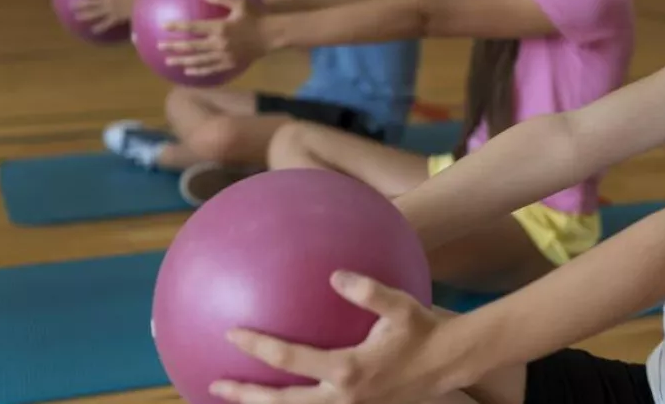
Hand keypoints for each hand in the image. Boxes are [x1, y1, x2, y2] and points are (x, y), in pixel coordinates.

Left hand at [69, 0, 140, 33]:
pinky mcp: (117, 18)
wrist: (145, 1)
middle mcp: (107, 0)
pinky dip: (100, 27)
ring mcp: (111, 10)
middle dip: (80, 4)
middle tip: (70, 5)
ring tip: (76, 17)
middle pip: (90, 2)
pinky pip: (107, 23)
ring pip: (95, 13)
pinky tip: (93, 30)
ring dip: (85, 15)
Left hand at [160, 0, 267, 76]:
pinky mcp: (230, 64)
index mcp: (220, 27)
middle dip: (173, 47)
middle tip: (159, 46)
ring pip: (198, 60)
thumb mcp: (241, 2)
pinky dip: (198, 71)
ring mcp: (224, 56)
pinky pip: (211, 69)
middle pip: (191, 47)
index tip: (162, 26)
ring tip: (168, 61)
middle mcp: (219, 44)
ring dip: (182, 61)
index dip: (177, 27)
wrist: (271, 36)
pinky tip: (188, 72)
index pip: (193, 28)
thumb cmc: (256, 16)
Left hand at [210, 271, 465, 403]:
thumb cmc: (423, 330)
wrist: (449, 363)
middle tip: (215, 383)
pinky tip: (279, 396)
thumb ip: (368, 290)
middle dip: (247, 395)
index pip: (290, 360)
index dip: (257, 347)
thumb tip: (335, 273)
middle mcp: (343, 396)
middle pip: (283, 402)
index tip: (231, 332)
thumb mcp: (400, 305)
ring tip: (236, 398)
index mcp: (347, 370)